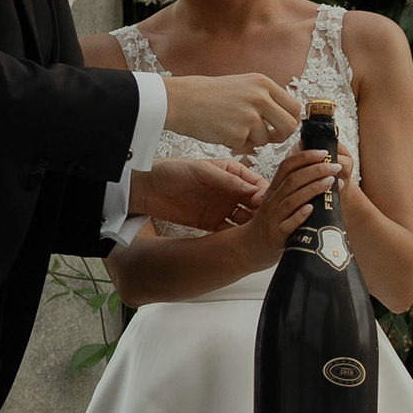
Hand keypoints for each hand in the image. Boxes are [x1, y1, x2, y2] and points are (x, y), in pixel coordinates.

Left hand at [126, 150, 257, 233]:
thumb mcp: (201, 171)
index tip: (264, 203)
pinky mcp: (212, 223)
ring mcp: (222, 208)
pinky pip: (229, 231)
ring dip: (251, 226)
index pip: (256, 183)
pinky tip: (239, 241)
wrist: (147, 189)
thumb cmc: (172, 171)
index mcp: (231, 173)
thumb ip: (226, 180)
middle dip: (262, 212)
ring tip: (254, 234)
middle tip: (264, 222)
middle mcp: (230, 191)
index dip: (263, 193)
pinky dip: (236, 237)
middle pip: (255, 203)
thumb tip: (250, 188)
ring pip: (245, 219)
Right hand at [161, 71, 301, 150]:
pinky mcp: (238, 133)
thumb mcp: (243, 85)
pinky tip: (224, 133)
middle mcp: (260, 97)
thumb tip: (285, 117)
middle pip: (289, 126)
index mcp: (263, 83)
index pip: (294, 107)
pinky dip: (238, 145)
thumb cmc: (208, 94)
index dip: (290, 120)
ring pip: (266, 139)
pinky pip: (247, 147)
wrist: (181, 100)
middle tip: (270, 138)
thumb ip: (265, 98)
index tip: (282, 126)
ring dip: (253, 140)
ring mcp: (250, 116)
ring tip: (234, 129)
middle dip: (281, 136)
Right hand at [239, 150, 344, 264]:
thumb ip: (292, 185)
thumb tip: (317, 166)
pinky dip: (300, 215)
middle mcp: (272, 201)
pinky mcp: (277, 236)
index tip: (323, 152)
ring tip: (330, 181)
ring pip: (292, 199)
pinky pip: (288, 224)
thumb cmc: (271, 221)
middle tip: (335, 166)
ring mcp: (273, 218)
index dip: (304, 157)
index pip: (287, 166)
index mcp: (273, 189)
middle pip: (293, 180)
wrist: (251, 247)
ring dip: (312, 188)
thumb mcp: (277, 199)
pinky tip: (312, 208)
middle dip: (316, 170)